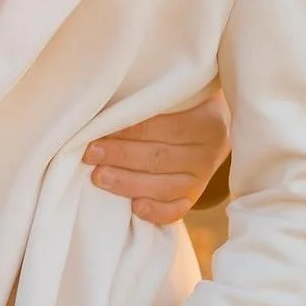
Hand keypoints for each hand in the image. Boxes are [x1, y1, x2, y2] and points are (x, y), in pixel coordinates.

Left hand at [83, 87, 231, 226]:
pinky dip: (156, 211)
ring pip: (165, 186)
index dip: (131, 129)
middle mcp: (208, 151)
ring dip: (129, 183)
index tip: (98, 128)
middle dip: (121, 156)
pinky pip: (176, 209)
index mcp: (208, 120)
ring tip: (99, 177)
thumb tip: (104, 110)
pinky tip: (134, 208)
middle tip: (90, 153)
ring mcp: (203, 177)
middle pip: (160, 157)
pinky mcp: (194, 196)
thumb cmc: (181, 103)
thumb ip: (149, 100)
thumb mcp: (176, 94)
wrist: (214, 123)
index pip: (166, 126)